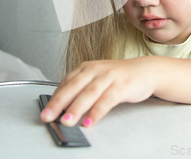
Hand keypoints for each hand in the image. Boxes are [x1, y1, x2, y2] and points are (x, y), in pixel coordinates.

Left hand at [40, 57, 156, 126]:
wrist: (144, 71)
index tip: (45, 112)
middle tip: (48, 116)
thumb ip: (81, 90)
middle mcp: (96, 70)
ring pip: (89, 93)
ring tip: (66, 121)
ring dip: (76, 108)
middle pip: (74, 87)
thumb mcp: (96, 78)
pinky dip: (97, 111)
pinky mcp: (122, 86)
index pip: (66, 83)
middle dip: (59, 103)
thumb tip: (62, 107)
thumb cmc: (118, 77)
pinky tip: (90, 121)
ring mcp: (109, 77)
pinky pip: (107, 100)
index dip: (54, 98)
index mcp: (86, 68)